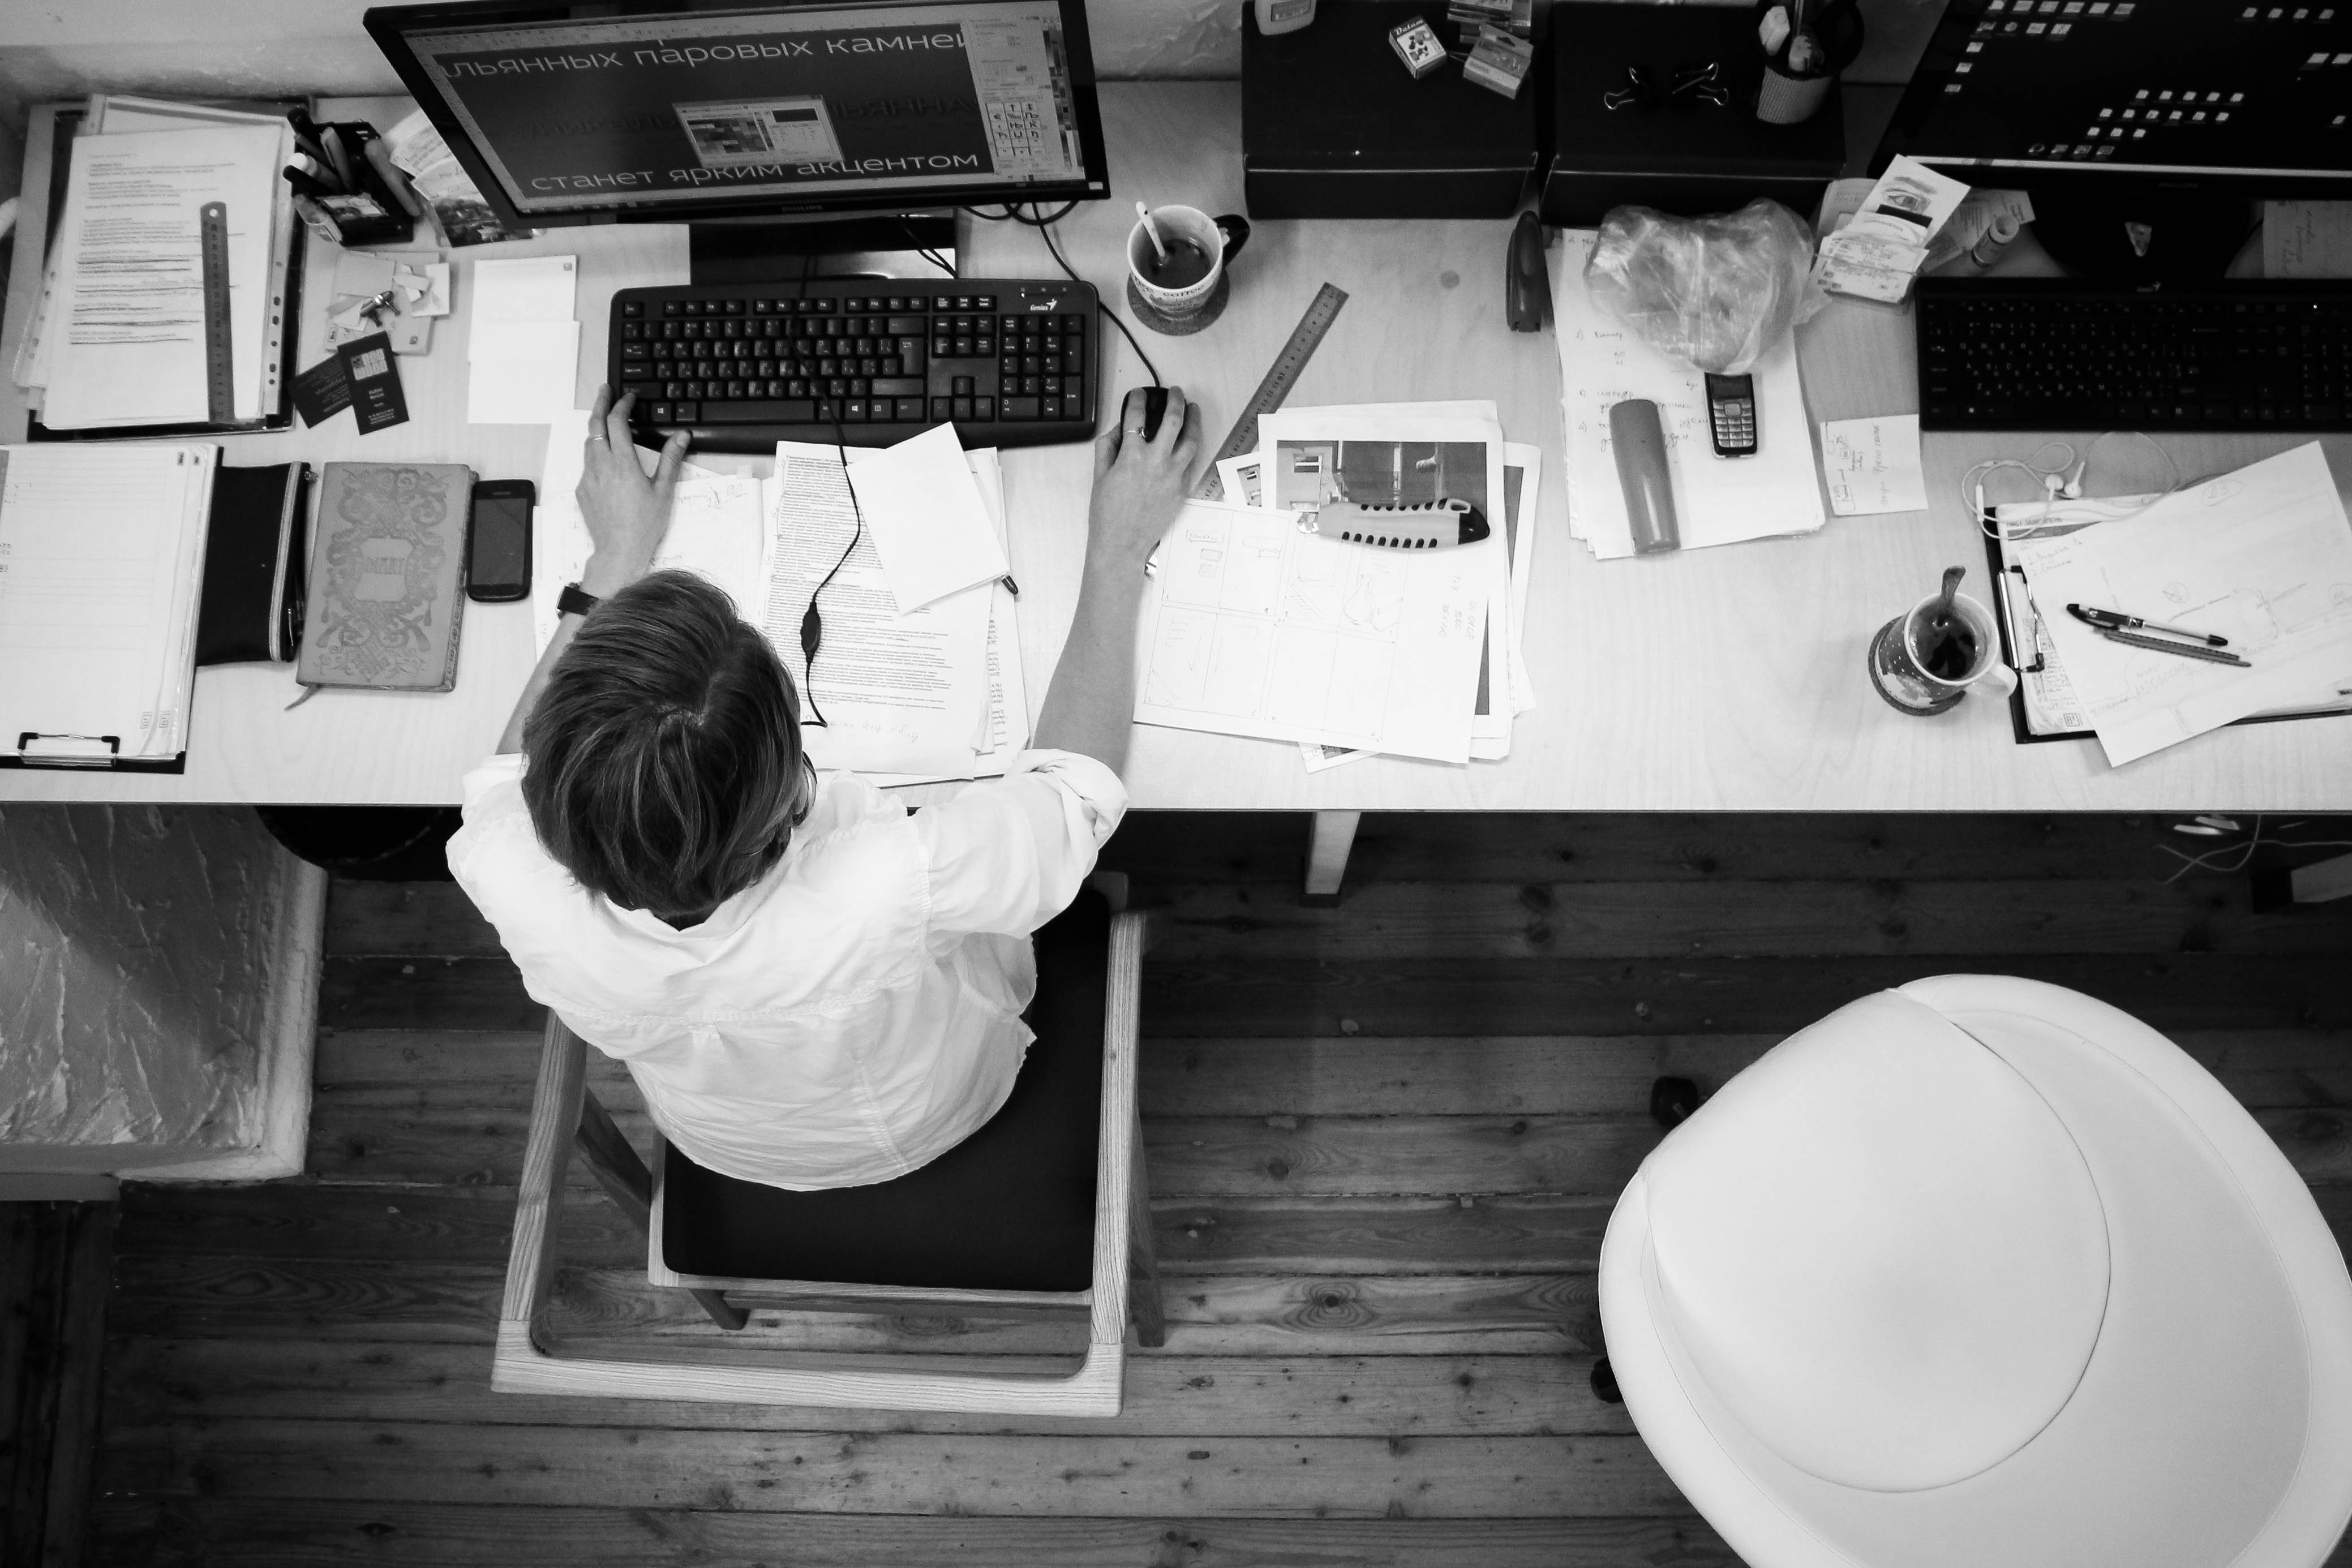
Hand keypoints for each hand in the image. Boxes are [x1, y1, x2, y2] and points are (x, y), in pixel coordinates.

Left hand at [576, 386, 688, 595]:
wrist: (618, 551)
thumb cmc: (644, 525)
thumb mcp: (663, 490)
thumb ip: (671, 459)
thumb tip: (681, 436)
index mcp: (623, 463)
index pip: (616, 421)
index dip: (622, 404)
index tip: (628, 397)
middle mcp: (601, 466)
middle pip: (595, 425)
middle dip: (600, 404)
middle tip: (605, 391)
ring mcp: (588, 478)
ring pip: (589, 444)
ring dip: (597, 430)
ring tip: (607, 425)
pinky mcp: (582, 490)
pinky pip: (587, 465)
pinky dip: (596, 456)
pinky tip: (608, 465)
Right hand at [1086, 385, 1201, 570]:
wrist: (1122, 543)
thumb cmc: (1107, 512)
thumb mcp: (1099, 475)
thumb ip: (1108, 446)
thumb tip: (1119, 429)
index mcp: (1131, 455)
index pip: (1137, 416)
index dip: (1138, 399)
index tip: (1139, 393)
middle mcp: (1156, 461)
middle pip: (1173, 421)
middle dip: (1175, 400)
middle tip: (1175, 392)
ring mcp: (1173, 475)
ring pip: (1191, 440)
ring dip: (1194, 420)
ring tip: (1193, 409)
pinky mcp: (1182, 489)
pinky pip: (1191, 462)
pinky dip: (1191, 447)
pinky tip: (1191, 439)